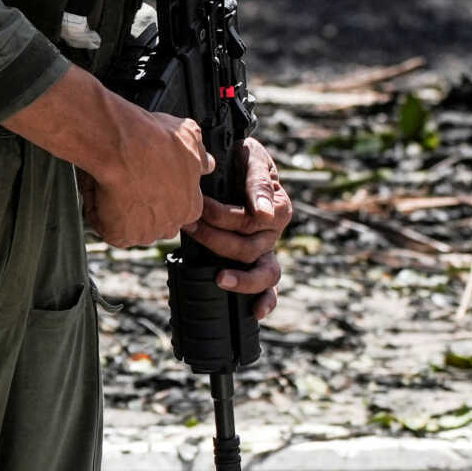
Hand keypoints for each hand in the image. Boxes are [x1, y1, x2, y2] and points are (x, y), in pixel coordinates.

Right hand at [78, 105, 211, 249]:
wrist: (122, 143)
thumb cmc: (155, 139)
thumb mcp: (190, 138)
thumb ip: (201, 155)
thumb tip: (207, 163)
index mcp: (191, 206)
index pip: (180, 209)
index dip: (164, 193)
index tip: (153, 179)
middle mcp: (170, 225)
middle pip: (157, 221)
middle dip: (145, 206)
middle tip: (132, 180)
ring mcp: (143, 234)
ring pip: (131, 225)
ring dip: (121, 210)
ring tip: (113, 183)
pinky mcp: (118, 236)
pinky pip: (106, 227)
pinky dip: (98, 212)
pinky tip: (100, 190)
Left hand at [183, 138, 293, 319]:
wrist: (234, 161)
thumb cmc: (243, 158)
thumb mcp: (252, 158)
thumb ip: (258, 183)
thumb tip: (263, 214)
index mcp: (279, 208)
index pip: (251, 220)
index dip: (223, 216)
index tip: (198, 204)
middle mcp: (274, 232)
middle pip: (251, 248)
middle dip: (218, 241)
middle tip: (192, 228)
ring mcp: (266, 249)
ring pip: (264, 273)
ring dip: (240, 277)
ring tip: (219, 278)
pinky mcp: (255, 260)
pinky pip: (267, 286)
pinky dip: (265, 301)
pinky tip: (255, 312)